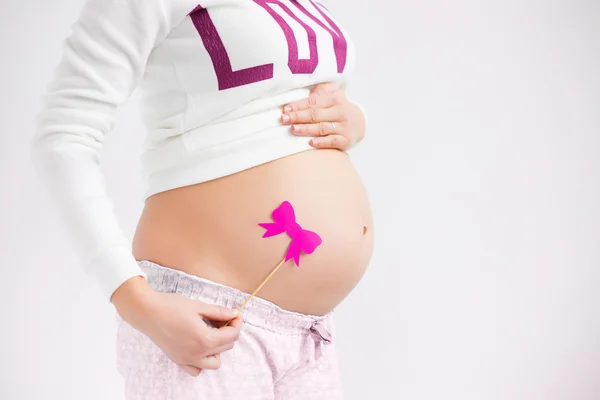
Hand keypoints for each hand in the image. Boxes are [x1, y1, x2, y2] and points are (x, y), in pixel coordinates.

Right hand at [112, 277, 241, 376]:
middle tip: (222, 319)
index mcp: (205, 339)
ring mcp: (187, 359)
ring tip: (212, 334)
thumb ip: (219, 312)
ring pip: (214, 363)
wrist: (147, 312)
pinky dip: (202, 361)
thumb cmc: (171, 306)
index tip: (235, 314)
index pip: (232, 335)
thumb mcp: (199, 306)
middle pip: (226, 347)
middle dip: (229, 332)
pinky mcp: (178, 360)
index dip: (237, 323)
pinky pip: (196, 369)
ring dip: (218, 350)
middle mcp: (198, 353)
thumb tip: (235, 313)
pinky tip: (200, 346)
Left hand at [280, 83, 365, 150]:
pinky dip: (322, 142)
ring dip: (307, 129)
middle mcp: (340, 112)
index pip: (313, 102)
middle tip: (284, 119)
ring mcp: (344, 127)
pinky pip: (333, 141)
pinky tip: (311, 143)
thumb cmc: (338, 109)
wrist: (360, 123)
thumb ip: (321, 91)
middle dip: (298, 116)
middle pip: (316, 114)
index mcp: (335, 99)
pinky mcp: (346, 140)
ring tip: (293, 129)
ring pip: (322, 128)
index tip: (286, 109)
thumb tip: (306, 89)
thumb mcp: (333, 95)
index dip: (298, 105)